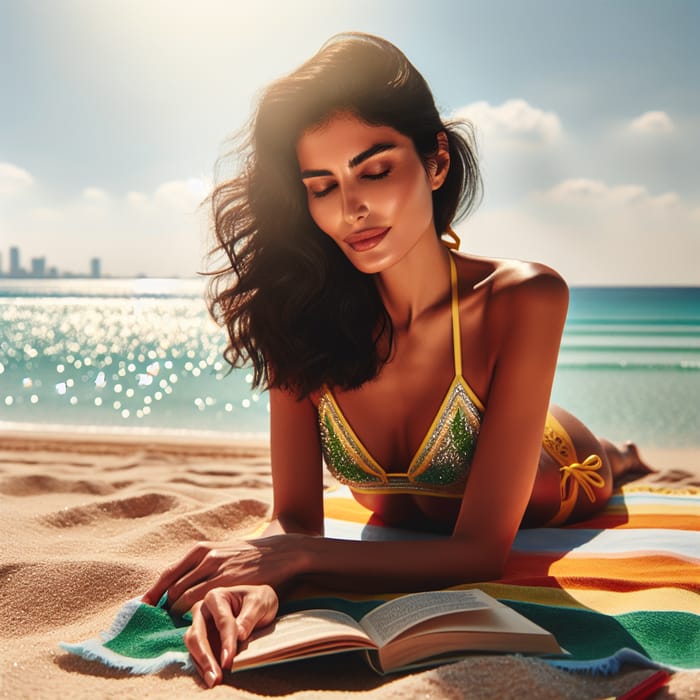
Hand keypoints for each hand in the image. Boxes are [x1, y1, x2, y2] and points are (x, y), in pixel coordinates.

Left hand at [142, 534, 305, 613]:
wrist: (279, 552)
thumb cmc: (249, 555)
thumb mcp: (221, 551)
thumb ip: (202, 563)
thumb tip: (180, 580)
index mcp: (200, 549)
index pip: (168, 574)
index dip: (154, 593)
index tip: (145, 606)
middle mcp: (205, 558)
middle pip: (173, 589)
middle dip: (165, 608)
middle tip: (164, 622)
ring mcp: (216, 571)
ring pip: (183, 599)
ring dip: (177, 614)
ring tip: (178, 625)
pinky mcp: (229, 584)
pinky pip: (201, 603)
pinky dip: (193, 614)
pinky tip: (196, 621)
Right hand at [185, 585, 278, 687]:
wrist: (258, 604)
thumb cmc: (258, 600)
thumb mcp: (260, 603)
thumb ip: (249, 618)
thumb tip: (239, 635)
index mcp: (216, 596)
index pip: (222, 621)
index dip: (226, 641)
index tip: (229, 660)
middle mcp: (203, 610)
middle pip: (198, 634)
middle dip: (205, 656)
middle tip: (216, 676)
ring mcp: (200, 625)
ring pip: (193, 646)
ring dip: (202, 664)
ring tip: (214, 680)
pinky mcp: (202, 639)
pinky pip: (197, 654)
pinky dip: (203, 666)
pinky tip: (212, 677)